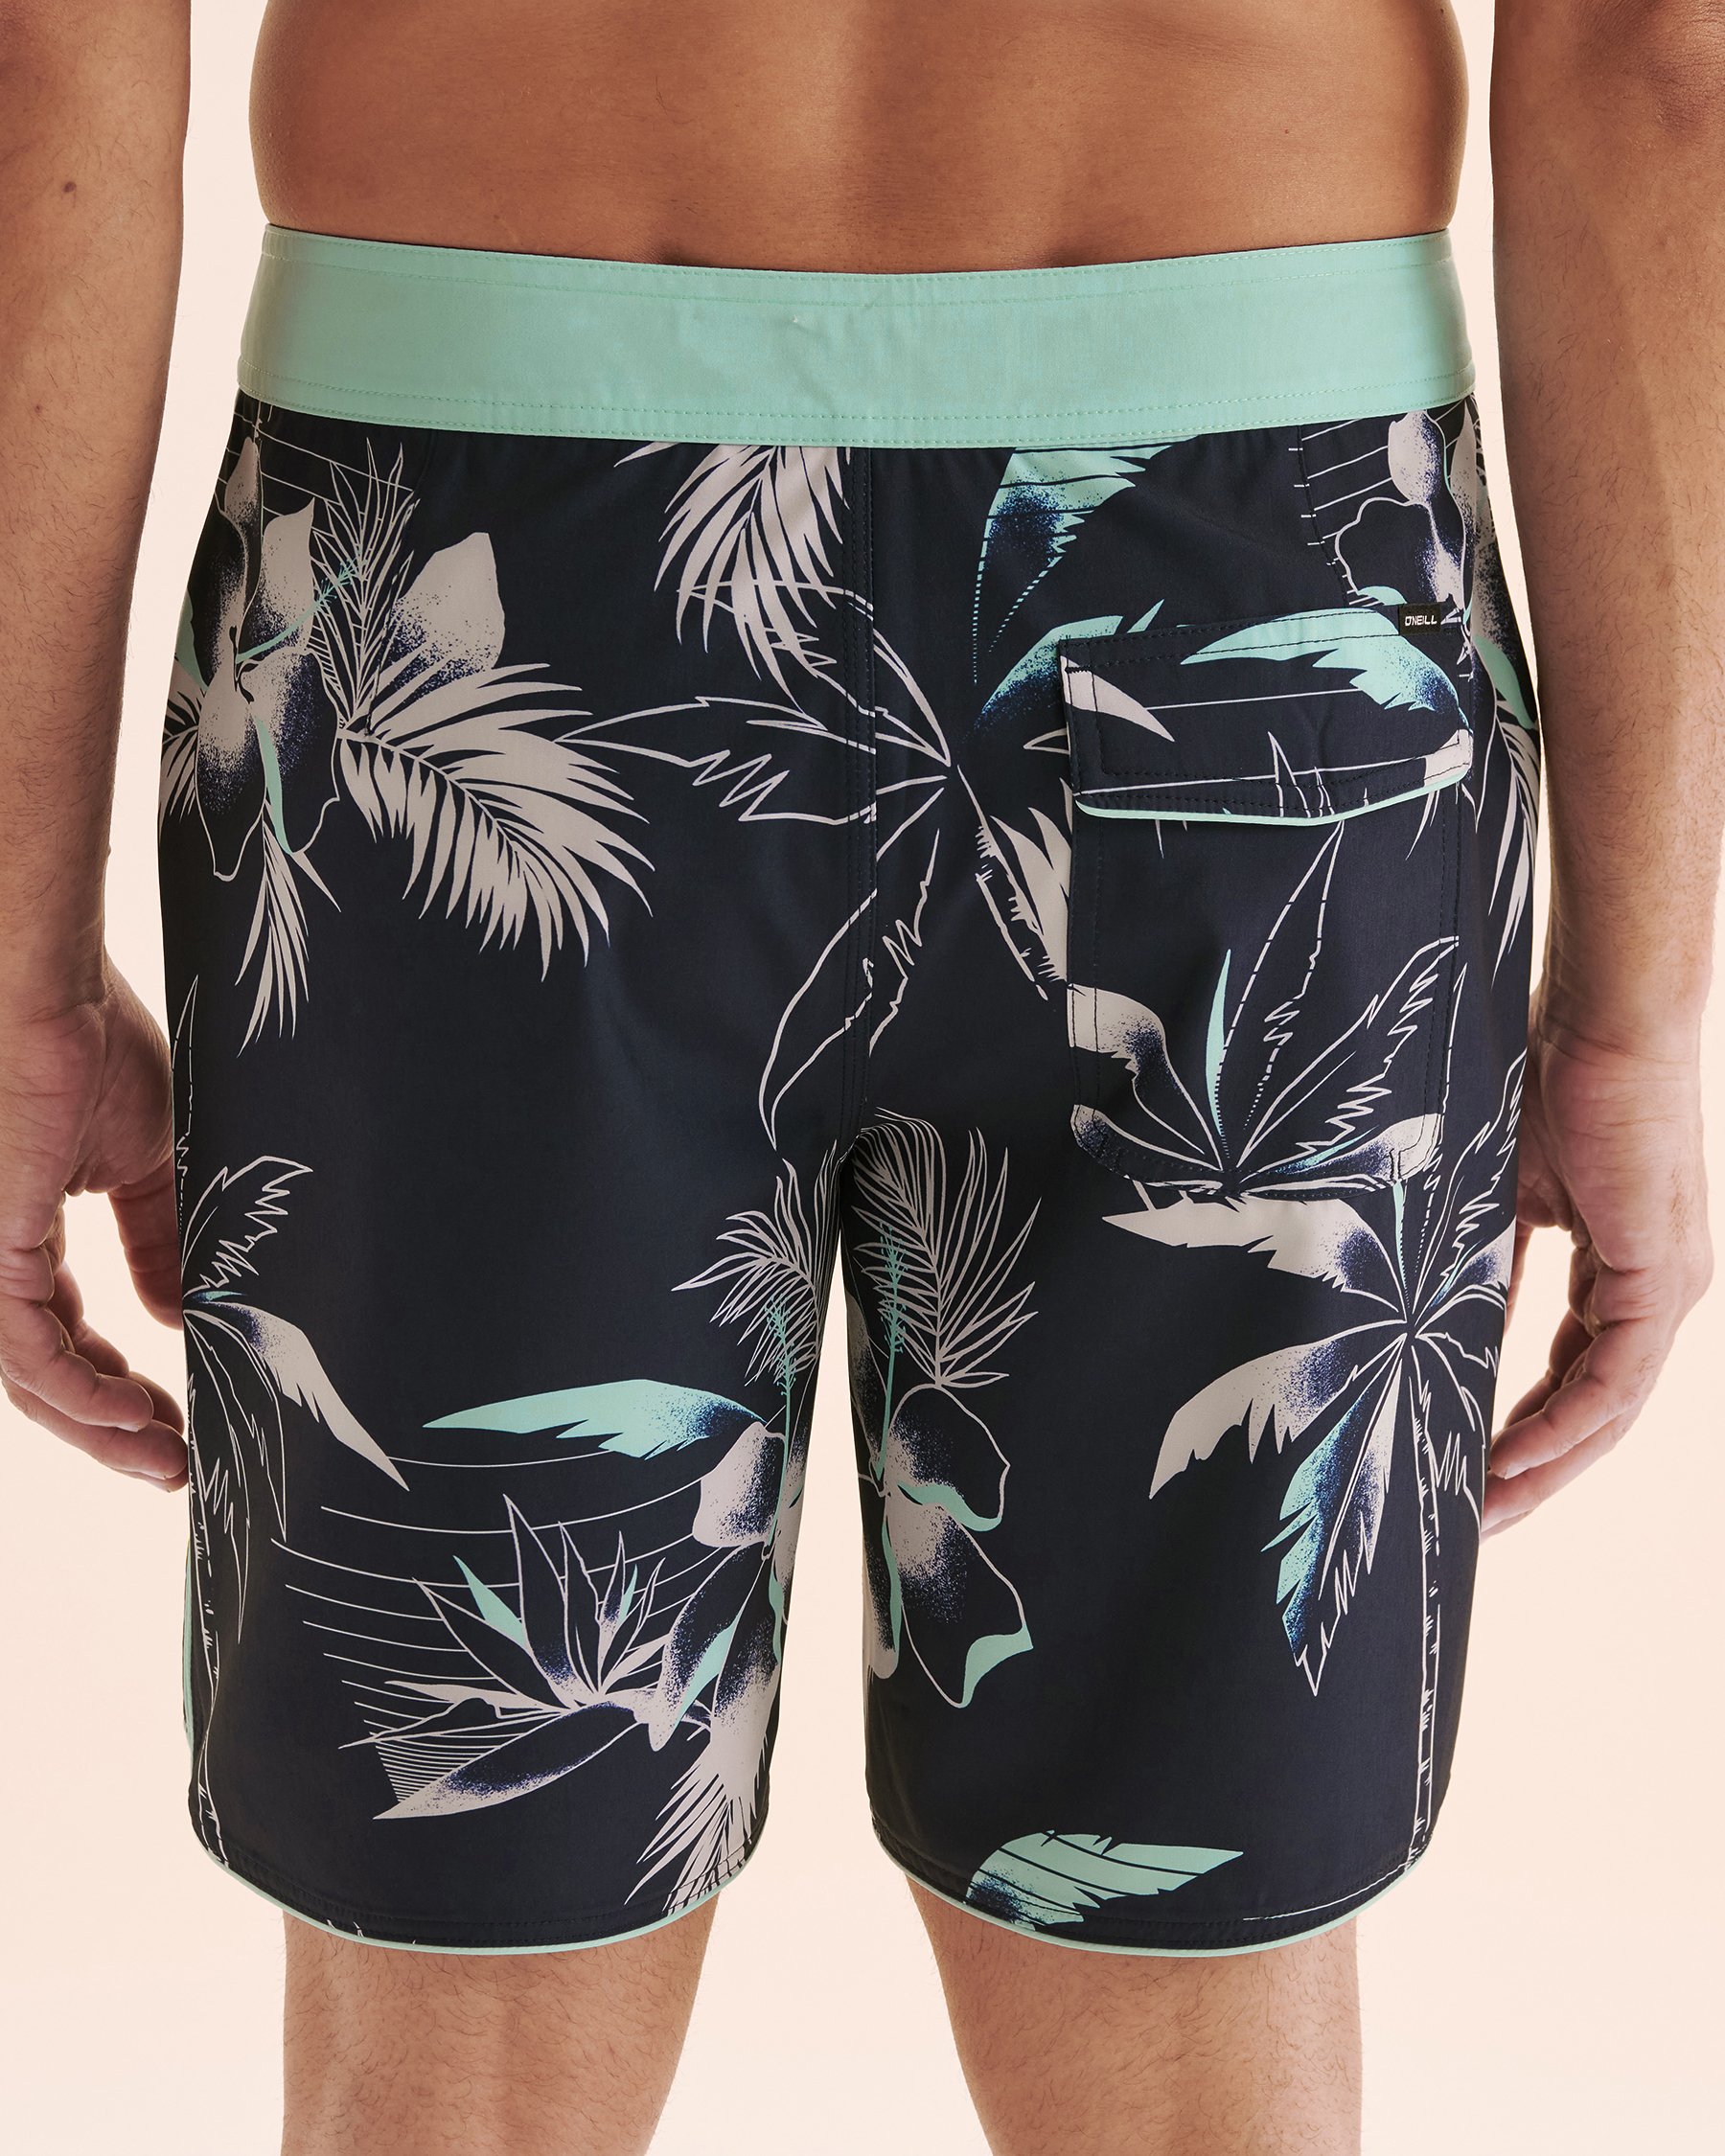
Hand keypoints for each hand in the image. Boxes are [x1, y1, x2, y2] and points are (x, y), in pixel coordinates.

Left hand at [0, 968, 185, 1485]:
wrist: (52, 994)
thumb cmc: (92, 1046)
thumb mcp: (145, 1162)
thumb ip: (156, 1242)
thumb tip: (178, 1312)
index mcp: (20, 1227)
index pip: (60, 1331)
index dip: (114, 1380)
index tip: (173, 1414)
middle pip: (44, 1371)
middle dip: (111, 1426)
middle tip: (173, 1463)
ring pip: (32, 1379)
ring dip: (100, 1428)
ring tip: (165, 1458)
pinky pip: (28, 1354)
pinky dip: (83, 1393)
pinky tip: (132, 1416)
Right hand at [1486, 1001, 1711, 1532]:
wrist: (1603, 1021)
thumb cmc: (1551, 1079)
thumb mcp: (1503, 1190)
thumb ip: (1490, 1260)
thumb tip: (1440, 1320)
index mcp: (1620, 1267)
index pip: (1574, 1370)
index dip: (1524, 1424)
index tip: (1468, 1464)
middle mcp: (1654, 1289)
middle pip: (1597, 1409)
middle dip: (1535, 1470)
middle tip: (1477, 1519)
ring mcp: (1666, 1287)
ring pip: (1611, 1408)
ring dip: (1549, 1465)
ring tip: (1489, 1509)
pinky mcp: (1661, 1278)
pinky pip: (1615, 1378)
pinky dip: (1565, 1422)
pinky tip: (1516, 1455)